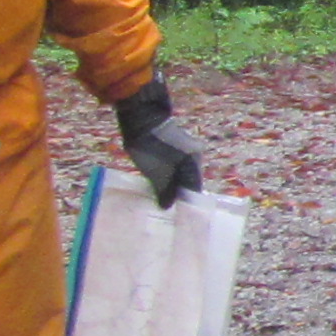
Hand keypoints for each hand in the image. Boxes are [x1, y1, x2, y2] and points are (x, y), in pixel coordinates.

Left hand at [115, 77, 203, 208]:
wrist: (142, 117)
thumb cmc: (150, 146)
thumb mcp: (155, 172)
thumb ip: (163, 191)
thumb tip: (167, 208)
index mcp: (193, 164)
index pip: (193, 191)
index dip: (185, 205)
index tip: (178, 218)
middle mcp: (194, 158)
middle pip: (188, 183)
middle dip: (178, 196)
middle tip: (168, 211)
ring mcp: (185, 151)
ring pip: (181, 175)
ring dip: (172, 186)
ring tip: (161, 199)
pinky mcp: (175, 147)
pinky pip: (175, 167)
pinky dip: (169, 177)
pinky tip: (158, 184)